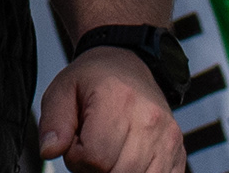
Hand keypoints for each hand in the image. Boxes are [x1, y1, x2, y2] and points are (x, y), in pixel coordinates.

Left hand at [35, 47, 182, 172]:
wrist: (128, 65)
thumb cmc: (94, 80)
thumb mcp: (62, 91)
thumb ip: (52, 123)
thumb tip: (50, 151)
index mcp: (118, 101)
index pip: (94, 158)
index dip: (77, 158)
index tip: (77, 142)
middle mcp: (149, 120)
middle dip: (97, 169)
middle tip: (93, 147)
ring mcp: (169, 139)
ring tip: (110, 152)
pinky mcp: (179, 154)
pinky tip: (127, 159)